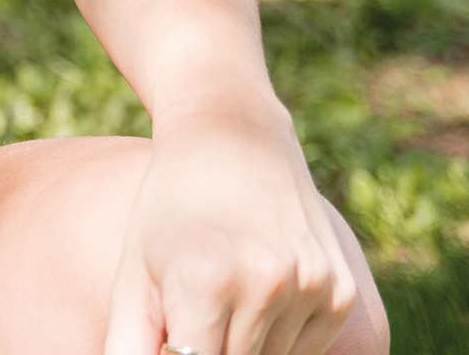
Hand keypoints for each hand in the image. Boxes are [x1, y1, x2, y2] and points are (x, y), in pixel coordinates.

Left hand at [101, 96, 359, 354]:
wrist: (232, 135)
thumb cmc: (169, 208)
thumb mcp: (133, 272)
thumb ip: (129, 347)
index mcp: (204, 281)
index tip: (174, 334)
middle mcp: (265, 284)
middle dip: (209, 348)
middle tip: (195, 303)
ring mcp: (310, 287)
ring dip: (244, 345)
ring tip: (224, 290)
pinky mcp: (340, 293)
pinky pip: (304, 350)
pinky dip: (278, 336)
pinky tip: (259, 285)